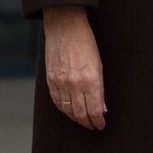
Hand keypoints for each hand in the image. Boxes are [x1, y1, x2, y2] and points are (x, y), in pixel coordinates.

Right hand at [43, 6, 105, 130]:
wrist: (65, 27)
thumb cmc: (86, 43)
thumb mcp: (98, 65)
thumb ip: (99, 88)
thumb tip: (101, 109)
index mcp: (90, 80)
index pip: (94, 110)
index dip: (98, 121)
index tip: (101, 125)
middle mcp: (75, 84)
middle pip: (80, 114)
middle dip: (88, 123)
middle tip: (92, 126)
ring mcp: (61, 83)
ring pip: (68, 111)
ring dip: (76, 118)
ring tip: (82, 120)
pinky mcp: (50, 80)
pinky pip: (56, 102)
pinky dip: (63, 109)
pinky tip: (69, 111)